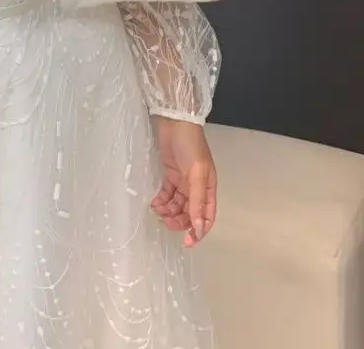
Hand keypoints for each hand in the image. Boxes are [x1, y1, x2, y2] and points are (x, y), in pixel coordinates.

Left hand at [150, 116, 216, 247]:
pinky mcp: (170, 174)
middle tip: (165, 220)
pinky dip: (162, 200)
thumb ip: (197, 201)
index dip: (198, 231)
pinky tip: (155, 201)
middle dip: (179, 220)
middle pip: (190, 213)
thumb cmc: (190, 146)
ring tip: (157, 209)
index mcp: (208, 188)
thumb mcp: (197, 174)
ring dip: (168, 211)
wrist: (174, 122)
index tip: (186, 242)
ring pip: (177, 205)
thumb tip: (200, 228)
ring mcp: (183, 181)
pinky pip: (167, 194)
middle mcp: (197, 187)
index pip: (206, 216)